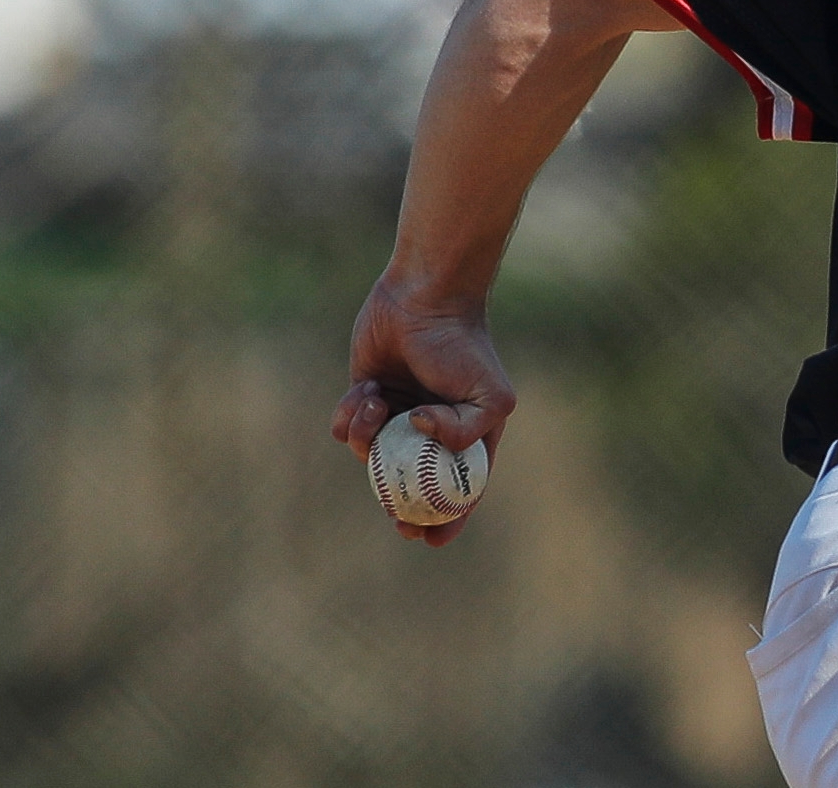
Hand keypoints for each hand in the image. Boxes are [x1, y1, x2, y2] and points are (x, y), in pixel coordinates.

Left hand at [330, 282, 516, 546]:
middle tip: (394, 519)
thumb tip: (418, 437)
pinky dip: (350, 417)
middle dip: (399, 506)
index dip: (446, 519)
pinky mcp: (365, 396)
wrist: (425, 298)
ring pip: (371, 457)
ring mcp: (395, 415)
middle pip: (409, 484)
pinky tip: (366, 389)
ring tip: (376, 403)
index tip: (431, 539)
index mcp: (464, 435)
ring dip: (366, 440)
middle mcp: (427, 430)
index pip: (457, 489)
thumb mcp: (490, 395)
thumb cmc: (464, 346)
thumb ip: (465, 432)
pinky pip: (347, 429)